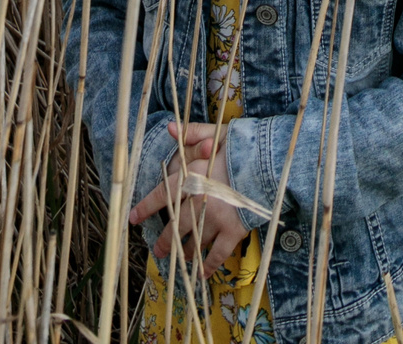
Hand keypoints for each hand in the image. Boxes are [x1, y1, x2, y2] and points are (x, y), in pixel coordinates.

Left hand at [129, 122, 245, 278]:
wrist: (269, 161)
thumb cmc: (241, 145)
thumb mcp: (215, 133)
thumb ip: (192, 133)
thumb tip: (170, 128)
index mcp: (190, 177)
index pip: (162, 195)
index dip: (145, 207)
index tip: (133, 218)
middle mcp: (199, 200)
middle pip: (175, 226)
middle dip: (164, 240)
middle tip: (158, 250)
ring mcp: (216, 218)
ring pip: (194, 241)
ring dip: (184, 253)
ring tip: (178, 260)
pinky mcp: (233, 231)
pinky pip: (217, 254)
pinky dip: (208, 265)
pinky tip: (201, 274)